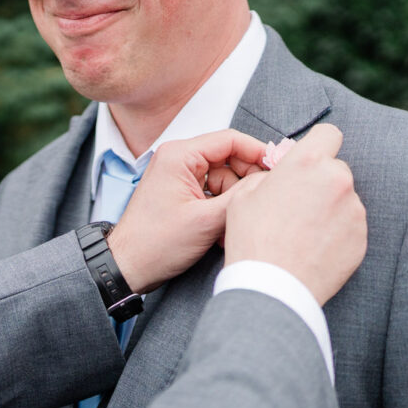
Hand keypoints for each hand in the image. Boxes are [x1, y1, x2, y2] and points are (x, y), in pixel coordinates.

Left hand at [108, 129, 266, 292]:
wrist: (128, 267)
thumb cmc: (157, 243)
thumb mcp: (207, 220)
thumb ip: (242, 196)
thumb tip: (269, 180)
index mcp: (180, 155)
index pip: (230, 140)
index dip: (258, 153)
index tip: (280, 169)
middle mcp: (178, 159)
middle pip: (229, 159)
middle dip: (246, 183)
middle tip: (259, 203)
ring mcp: (179, 176)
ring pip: (224, 179)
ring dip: (233, 202)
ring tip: (233, 228)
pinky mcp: (181, 193)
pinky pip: (213, 193)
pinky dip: (222, 210)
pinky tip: (223, 232)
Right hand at [222, 123, 366, 303]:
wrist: (273, 288)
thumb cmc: (254, 240)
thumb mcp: (245, 196)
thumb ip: (270, 176)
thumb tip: (281, 175)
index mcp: (308, 164)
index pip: (329, 134)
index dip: (318, 145)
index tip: (310, 160)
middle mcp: (337, 181)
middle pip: (336, 170)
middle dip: (321, 182)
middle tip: (299, 204)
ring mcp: (354, 211)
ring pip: (344, 200)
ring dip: (330, 209)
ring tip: (304, 233)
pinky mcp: (362, 238)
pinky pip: (350, 226)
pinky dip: (337, 233)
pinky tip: (315, 248)